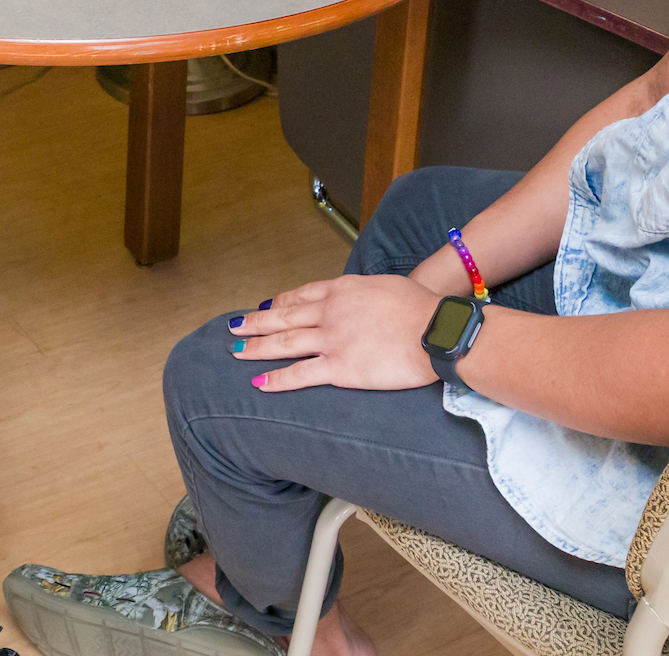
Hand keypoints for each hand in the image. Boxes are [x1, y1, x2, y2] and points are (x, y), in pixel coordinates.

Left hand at [229, 274, 445, 391]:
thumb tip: (360, 299)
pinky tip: (259, 383)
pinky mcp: (339, 369)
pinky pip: (300, 375)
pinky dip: (277, 379)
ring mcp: (331, 340)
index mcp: (342, 289)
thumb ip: (365, 293)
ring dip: (256, 347)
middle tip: (234, 325)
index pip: (302, 295)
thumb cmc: (421, 307)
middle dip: (256, 322)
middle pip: (284, 317)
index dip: (281, 302)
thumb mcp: (386, 285)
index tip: (267, 306)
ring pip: (284, 344)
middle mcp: (329, 312)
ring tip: (235, 350)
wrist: (434, 330)